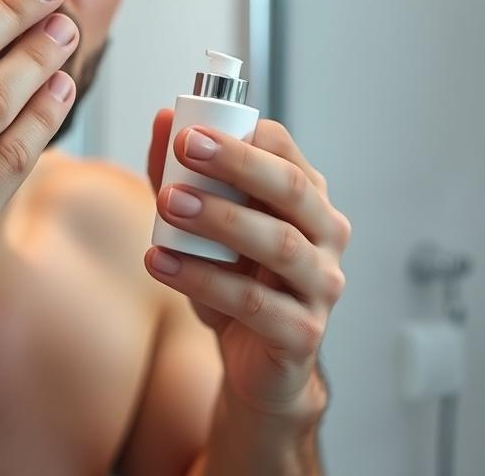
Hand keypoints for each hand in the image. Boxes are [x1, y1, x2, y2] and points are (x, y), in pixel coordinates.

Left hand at [144, 112, 350, 417]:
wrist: (254, 364)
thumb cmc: (234, 281)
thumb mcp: (200, 228)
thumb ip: (180, 175)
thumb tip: (163, 120)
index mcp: (307, 200)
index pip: (287, 153)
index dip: (242, 137)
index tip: (191, 130)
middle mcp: (325, 237)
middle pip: (291, 190)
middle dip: (237, 164)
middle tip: (187, 149)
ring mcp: (321, 286)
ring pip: (278, 245)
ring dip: (219, 218)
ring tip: (167, 204)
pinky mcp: (302, 332)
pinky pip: (253, 302)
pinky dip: (202, 279)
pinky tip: (159, 262)